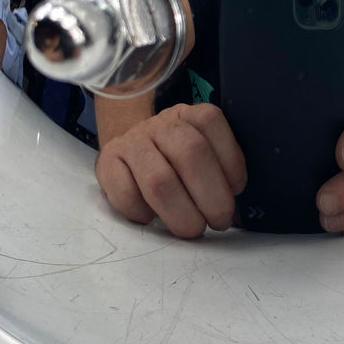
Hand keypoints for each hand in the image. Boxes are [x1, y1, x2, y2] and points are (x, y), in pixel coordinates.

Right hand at [95, 102, 247, 238]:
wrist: (131, 149)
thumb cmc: (176, 158)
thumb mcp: (203, 150)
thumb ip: (220, 170)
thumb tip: (237, 213)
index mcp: (190, 114)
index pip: (211, 123)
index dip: (230, 160)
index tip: (236, 190)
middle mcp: (161, 124)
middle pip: (191, 154)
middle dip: (212, 196)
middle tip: (220, 221)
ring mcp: (131, 142)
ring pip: (159, 181)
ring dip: (182, 213)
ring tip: (193, 228)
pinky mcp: (107, 163)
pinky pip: (126, 195)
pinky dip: (143, 213)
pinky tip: (152, 217)